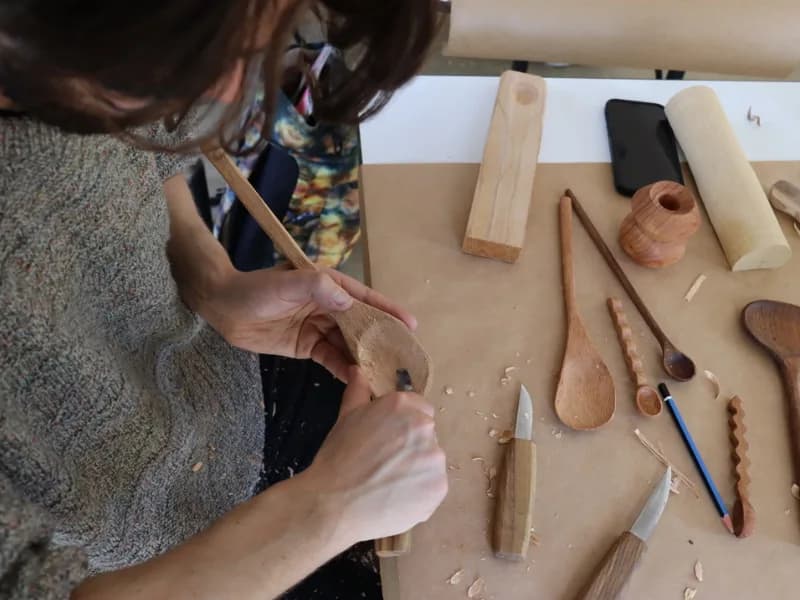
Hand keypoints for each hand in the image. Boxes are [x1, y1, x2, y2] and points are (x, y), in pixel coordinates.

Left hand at [203, 267, 416, 380]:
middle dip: (382, 340)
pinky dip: (343, 369)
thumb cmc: (255, 288)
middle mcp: (329, 306)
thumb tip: (350, 301)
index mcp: (329, 286)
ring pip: (348, 345)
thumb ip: (318, 289)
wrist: (222, 306)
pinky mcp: (307, 346)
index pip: (365, 299)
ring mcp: (318, 327)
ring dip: (365, 358)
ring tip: (385, 375)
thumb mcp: (287, 284)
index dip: (388, 311)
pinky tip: (357, 380)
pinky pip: (330, 359)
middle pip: (362, 325)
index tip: (411, 325)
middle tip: (403, 358)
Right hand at [304, 367, 447, 542]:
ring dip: (416, 470)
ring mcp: (435, 459)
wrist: (334, 505)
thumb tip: (358, 370)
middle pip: (426, 434)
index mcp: (403, 405)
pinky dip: (419, 493)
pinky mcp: (439, 487)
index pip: (419, 408)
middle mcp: (424, 427)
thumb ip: (358, 390)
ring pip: (430, 461)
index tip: (388, 439)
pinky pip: (432, 487)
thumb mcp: (345, 417)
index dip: (403, 424)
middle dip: (410, 446)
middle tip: (384, 463)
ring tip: (388, 484)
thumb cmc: (337, 458)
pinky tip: (395, 498)